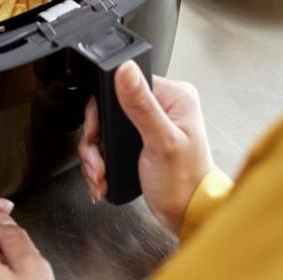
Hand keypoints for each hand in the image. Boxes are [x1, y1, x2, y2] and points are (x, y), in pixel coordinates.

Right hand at [78, 61, 213, 233]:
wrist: (187, 213)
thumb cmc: (184, 182)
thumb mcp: (162, 142)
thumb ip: (142, 105)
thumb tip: (125, 69)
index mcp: (174, 95)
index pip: (124, 84)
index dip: (103, 109)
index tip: (96, 132)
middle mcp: (163, 104)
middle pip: (110, 107)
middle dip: (95, 139)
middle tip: (97, 160)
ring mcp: (151, 122)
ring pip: (106, 126)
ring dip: (96, 154)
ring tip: (100, 173)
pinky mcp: (142, 138)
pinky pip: (110, 140)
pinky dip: (102, 159)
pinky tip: (103, 174)